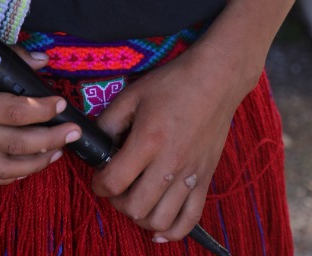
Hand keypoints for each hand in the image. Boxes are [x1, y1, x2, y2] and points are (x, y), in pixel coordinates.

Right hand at [0, 32, 79, 184]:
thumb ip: (7, 57)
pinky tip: (28, 166)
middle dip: (50, 139)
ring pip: (4, 168)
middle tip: (73, 131)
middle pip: (15, 144)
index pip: (13, 113)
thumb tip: (40, 62)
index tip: (61, 103)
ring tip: (57, 151)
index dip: (42, 110)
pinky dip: (10, 175)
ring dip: (36, 162)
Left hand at [91, 38, 247, 242]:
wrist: (215, 80)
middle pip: (135, 207)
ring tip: (135, 200)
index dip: (98, 184)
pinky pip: (190, 220)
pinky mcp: (205, 179)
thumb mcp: (133, 94)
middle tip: (115, 187)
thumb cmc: (172, 84)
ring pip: (160, 220)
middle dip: (117, 202)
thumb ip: (109, 121)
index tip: (98, 178)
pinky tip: (159, 227)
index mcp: (149, 140)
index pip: (115, 181)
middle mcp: (170, 163)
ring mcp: (190, 175)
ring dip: (140, 217)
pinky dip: (172, 231)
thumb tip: (95, 143)